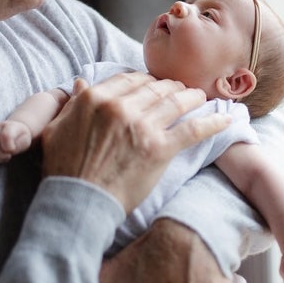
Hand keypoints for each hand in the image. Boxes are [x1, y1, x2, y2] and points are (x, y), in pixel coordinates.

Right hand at [0, 120, 32, 166]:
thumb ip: (19, 145)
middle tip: (9, 157)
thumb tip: (9, 151)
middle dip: (0, 153)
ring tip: (6, 158)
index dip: (7, 144)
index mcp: (9, 126)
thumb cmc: (21, 137)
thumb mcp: (25, 140)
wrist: (15, 131)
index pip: (5, 134)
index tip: (11, 151)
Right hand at [41, 73, 230, 212]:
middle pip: (155, 87)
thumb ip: (73, 102)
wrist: (79, 203)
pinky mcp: (160, 148)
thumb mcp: (57, 129)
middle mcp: (121, 107)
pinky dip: (212, 122)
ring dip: (192, 97)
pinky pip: (192, 130)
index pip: (129, 79)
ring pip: (176, 102)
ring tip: (201, 96)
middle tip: (181, 89)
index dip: (145, 80)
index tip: (154, 84)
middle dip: (171, 86)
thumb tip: (81, 81)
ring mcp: (142, 126)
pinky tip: (226, 119)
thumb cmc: (65, 169)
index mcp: (96, 98)